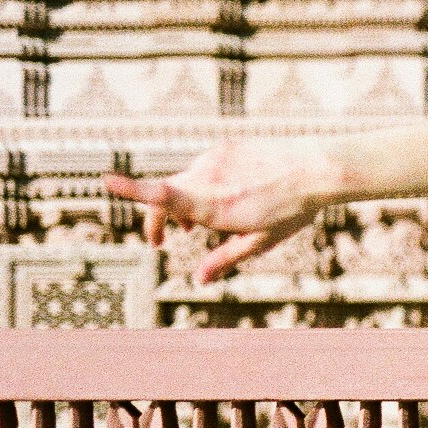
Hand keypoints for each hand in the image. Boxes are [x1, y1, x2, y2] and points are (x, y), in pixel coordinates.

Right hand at [104, 140, 339, 284]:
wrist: (320, 169)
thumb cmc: (292, 210)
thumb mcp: (260, 242)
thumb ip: (224, 259)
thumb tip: (198, 280)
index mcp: (214, 206)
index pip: (165, 195)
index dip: (133, 189)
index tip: (107, 180)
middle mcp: (209, 178)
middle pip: (164, 195)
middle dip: (158, 221)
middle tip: (162, 243)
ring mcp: (215, 159)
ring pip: (184, 182)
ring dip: (182, 205)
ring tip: (192, 228)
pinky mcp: (223, 147)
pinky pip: (202, 169)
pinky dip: (200, 187)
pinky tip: (223, 199)